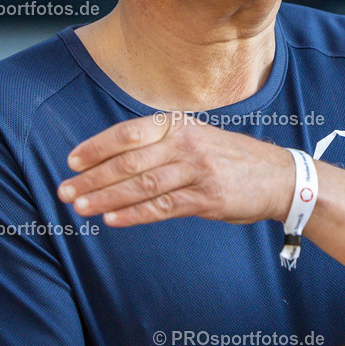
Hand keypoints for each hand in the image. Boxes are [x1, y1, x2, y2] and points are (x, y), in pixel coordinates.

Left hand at [58, 113, 294, 226]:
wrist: (279, 177)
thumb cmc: (231, 159)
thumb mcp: (197, 137)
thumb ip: (161, 144)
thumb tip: (114, 160)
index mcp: (179, 125)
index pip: (128, 134)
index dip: (96, 148)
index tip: (72, 162)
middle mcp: (185, 144)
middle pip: (128, 162)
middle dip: (92, 178)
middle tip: (65, 191)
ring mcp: (197, 171)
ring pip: (141, 186)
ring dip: (106, 198)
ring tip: (81, 208)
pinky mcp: (207, 199)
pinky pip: (162, 207)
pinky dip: (134, 215)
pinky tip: (112, 220)